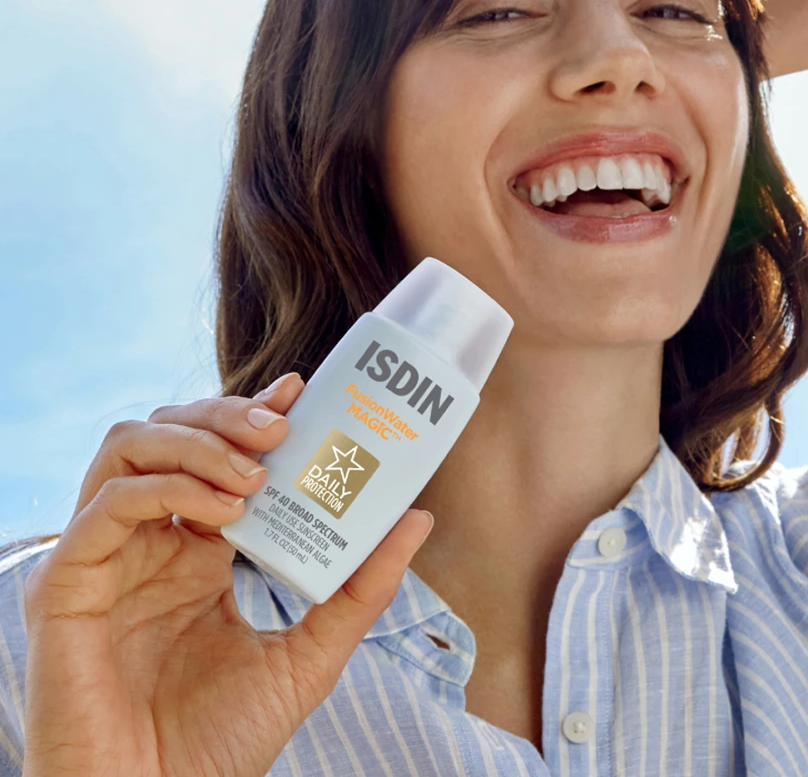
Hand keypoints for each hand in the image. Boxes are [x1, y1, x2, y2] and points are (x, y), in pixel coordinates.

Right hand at [22, 375, 432, 776]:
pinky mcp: (66, 586)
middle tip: (282, 426)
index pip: (211, 453)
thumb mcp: (306, 660)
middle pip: (167, 432)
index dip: (248, 412)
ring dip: (195, 440)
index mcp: (190, 552)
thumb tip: (417, 519)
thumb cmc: (215, 751)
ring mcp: (101, 559)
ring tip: (253, 470)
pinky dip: (165, 489)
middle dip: (225, 415)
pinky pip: (106, 505)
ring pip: (128, 448)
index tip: (301, 391)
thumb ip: (359, 592)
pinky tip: (218, 510)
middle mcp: (143, 544)